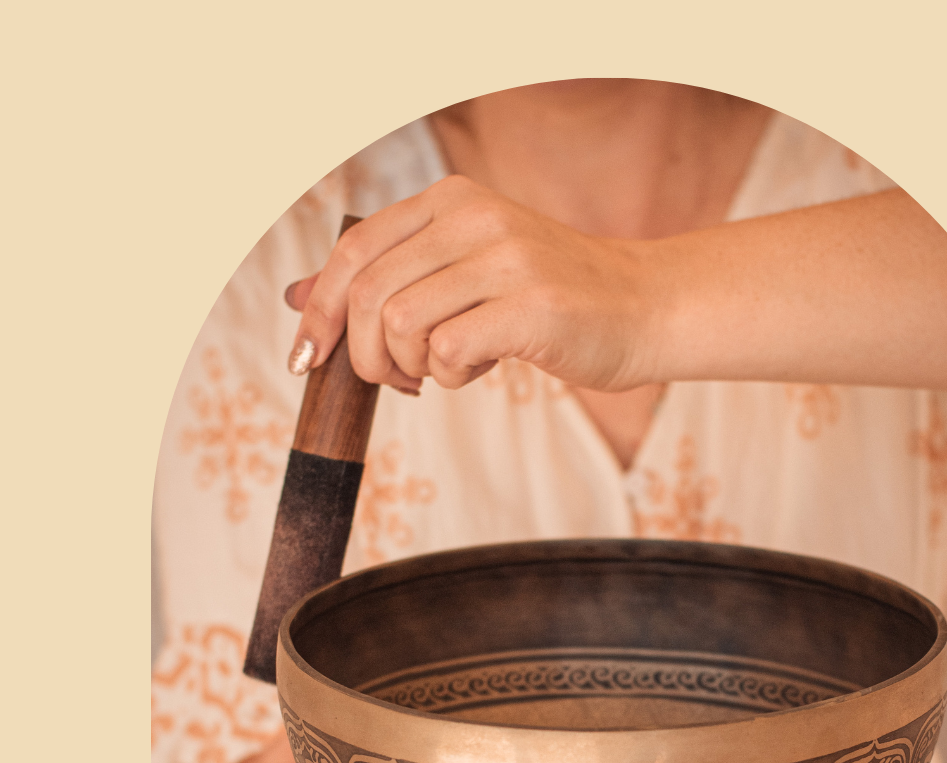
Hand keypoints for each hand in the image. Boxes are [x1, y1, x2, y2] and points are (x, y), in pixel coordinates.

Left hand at [285, 175, 657, 394]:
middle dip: (364, 354)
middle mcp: (473, 217)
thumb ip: (392, 276)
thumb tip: (301, 298)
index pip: (353, 250)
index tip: (307, 359)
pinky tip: (479, 370)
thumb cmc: (552, 299)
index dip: (319, 311)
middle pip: (367, 293)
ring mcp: (505, 259)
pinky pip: (448, 351)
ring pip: (399, 323)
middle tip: (396, 378)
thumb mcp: (466, 270)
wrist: (644, 308)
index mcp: (451, 199)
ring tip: (444, 370)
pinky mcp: (531, 306)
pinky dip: (451, 376)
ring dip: (409, 366)